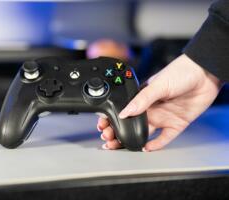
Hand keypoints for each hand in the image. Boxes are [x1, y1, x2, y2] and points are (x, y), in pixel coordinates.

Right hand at [97, 54, 222, 150]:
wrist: (205, 74)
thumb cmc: (180, 72)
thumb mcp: (158, 84)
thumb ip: (141, 100)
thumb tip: (124, 112)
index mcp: (143, 98)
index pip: (124, 111)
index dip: (112, 118)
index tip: (102, 125)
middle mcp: (151, 109)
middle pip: (130, 124)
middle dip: (117, 132)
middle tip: (107, 138)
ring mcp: (163, 117)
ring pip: (143, 133)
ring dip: (131, 139)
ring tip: (118, 145)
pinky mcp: (176, 124)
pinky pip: (164, 138)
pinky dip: (155, 144)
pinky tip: (145, 147)